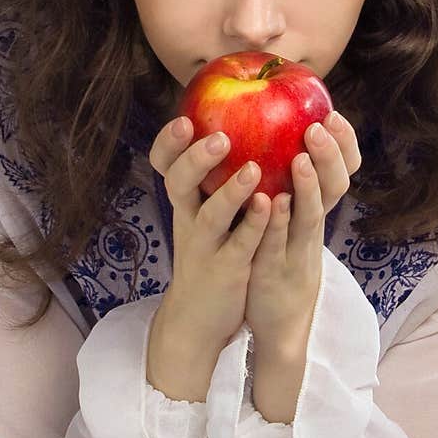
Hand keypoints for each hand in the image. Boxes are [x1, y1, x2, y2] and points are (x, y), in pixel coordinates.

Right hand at [148, 117, 271, 348]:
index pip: (165, 166)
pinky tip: (271, 205)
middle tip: (219, 137)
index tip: (182, 118)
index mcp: (185, 201)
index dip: (168, 143)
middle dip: (195, 159)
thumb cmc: (209, 253)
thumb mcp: (202, 215)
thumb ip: (214, 180)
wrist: (198, 319)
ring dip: (231, 192)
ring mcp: (206, 246)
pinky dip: (254, 225)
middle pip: (179, 184)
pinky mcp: (227, 270)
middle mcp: (189, 219)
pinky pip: (240, 246)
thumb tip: (236, 128)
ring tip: (253, 169)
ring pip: (211, 216)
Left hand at [244, 111, 362, 349]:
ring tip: (302, 158)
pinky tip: (272, 201)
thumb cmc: (280, 264)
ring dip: (308, 188)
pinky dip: (277, 224)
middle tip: (319, 126)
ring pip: (310, 217)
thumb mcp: (292, 225)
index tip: (334, 115)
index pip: (342, 174)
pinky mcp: (274, 273)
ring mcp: (297, 253)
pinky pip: (277, 246)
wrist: (277, 327)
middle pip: (333, 190)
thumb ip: (290, 190)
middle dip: (330, 157)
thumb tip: (283, 141)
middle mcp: (312, 230)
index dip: (344, 146)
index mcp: (315, 215)